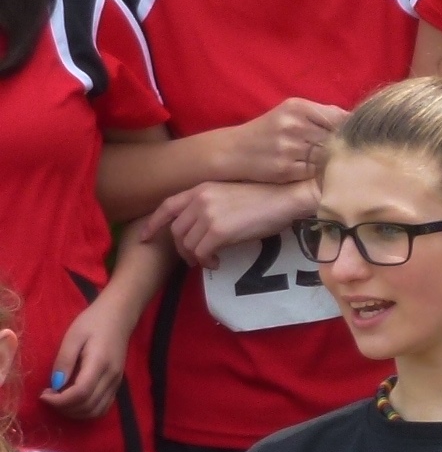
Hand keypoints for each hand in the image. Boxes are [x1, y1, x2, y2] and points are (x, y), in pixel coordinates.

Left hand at [42, 299, 130, 421]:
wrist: (119, 315)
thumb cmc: (93, 322)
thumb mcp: (73, 337)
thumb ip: (64, 361)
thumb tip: (55, 385)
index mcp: (99, 363)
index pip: (80, 393)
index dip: (59, 401)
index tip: (43, 394)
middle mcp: (111, 377)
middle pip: (88, 406)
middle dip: (63, 408)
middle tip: (49, 397)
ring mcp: (117, 382)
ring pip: (96, 411)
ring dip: (75, 412)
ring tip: (60, 400)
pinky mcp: (117, 383)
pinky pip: (103, 407)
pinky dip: (87, 411)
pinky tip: (74, 401)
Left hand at [138, 180, 315, 267]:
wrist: (287, 198)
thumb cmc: (267, 197)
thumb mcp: (232, 194)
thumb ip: (212, 205)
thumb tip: (203, 229)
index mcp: (202, 188)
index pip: (167, 206)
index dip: (153, 224)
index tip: (145, 237)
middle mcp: (200, 200)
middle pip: (176, 231)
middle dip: (181, 249)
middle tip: (194, 258)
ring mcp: (208, 215)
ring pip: (187, 244)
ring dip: (195, 257)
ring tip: (209, 261)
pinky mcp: (219, 231)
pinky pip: (201, 252)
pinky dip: (206, 261)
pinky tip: (216, 263)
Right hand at [223, 99, 348, 184]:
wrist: (233, 150)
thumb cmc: (269, 130)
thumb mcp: (291, 112)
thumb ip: (322, 113)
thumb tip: (354, 120)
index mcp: (298, 107)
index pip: (339, 118)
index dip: (351, 129)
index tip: (358, 135)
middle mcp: (294, 126)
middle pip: (335, 138)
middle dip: (343, 146)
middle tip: (350, 152)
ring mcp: (289, 148)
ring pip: (327, 156)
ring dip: (333, 160)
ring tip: (337, 162)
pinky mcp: (285, 170)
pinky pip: (315, 172)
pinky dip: (320, 172)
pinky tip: (321, 172)